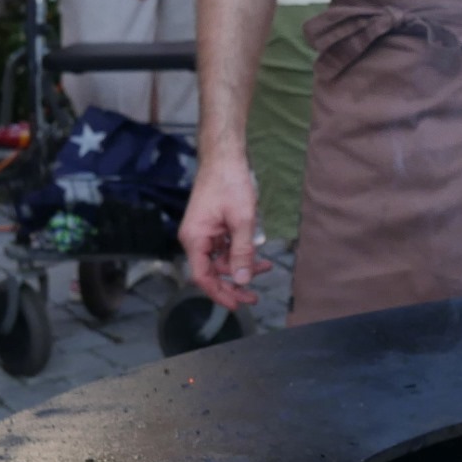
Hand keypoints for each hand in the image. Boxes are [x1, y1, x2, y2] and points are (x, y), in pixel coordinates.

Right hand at [177, 152, 271, 309]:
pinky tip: (258, 255)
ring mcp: (202, 233)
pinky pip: (224, 248)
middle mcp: (194, 239)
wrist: (225, 157)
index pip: (203, 277)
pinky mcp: (211, 227)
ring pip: (221, 260)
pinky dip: (240, 253)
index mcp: (195, 239)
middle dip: (235, 282)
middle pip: (213, 271)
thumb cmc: (230, 183)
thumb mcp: (243, 220)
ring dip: (242, 266)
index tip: (237, 304)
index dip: (219, 294)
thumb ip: (242, 252)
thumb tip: (241, 281)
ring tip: (266, 267)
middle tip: (255, 297)